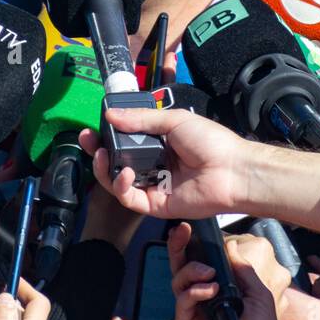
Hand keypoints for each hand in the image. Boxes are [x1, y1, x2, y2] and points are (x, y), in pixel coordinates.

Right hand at [77, 107, 251, 218]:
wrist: (232, 170)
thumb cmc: (211, 142)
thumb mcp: (174, 121)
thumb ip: (141, 119)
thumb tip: (111, 114)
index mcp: (160, 143)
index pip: (126, 140)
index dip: (108, 134)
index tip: (94, 126)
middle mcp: (155, 164)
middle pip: (118, 161)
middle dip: (99, 151)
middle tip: (87, 140)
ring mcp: (155, 185)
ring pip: (120, 182)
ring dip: (106, 169)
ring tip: (101, 156)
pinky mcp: (157, 205)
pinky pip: (132, 199)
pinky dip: (122, 187)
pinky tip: (124, 173)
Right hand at [167, 223, 283, 319]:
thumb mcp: (260, 295)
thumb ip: (243, 269)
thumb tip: (230, 246)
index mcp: (221, 289)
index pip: (203, 262)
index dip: (197, 245)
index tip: (195, 229)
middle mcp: (203, 298)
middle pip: (184, 267)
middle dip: (179, 247)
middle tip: (181, 232)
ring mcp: (193, 311)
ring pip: (179, 281)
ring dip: (191, 270)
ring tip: (209, 272)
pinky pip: (182, 301)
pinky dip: (194, 291)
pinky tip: (210, 290)